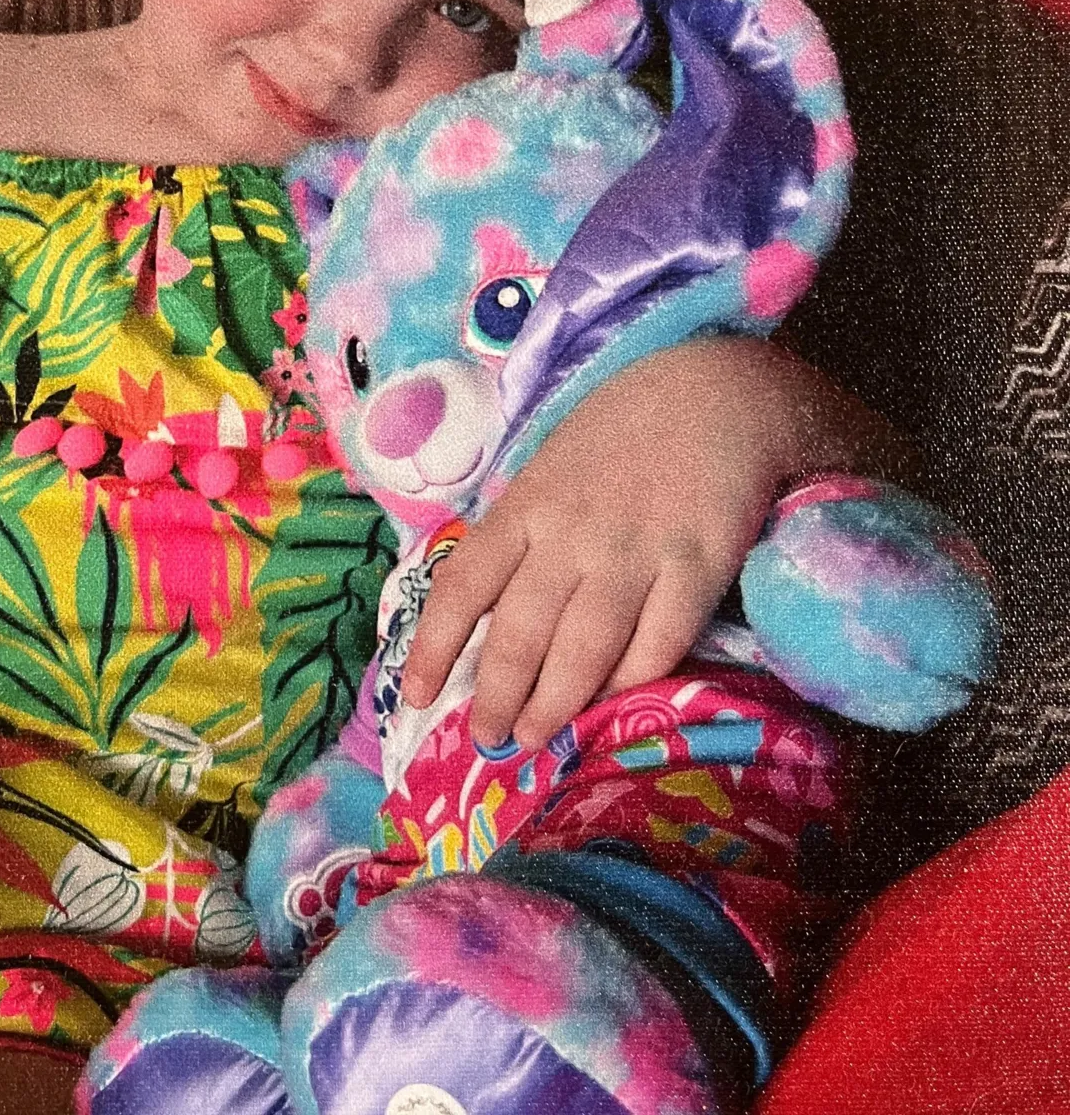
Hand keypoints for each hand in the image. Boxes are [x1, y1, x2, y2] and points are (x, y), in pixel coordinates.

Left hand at [399, 336, 911, 750]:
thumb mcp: (550, 467)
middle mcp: (571, 534)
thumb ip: (520, 531)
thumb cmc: (623, 430)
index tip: (412, 695)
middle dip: (496, 696)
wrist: (718, 392)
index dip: (432, 649)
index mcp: (525, 506)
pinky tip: (612, 703)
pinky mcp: (697, 567)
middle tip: (489, 737)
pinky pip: (657, 643)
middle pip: (519, 634)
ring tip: (535, 737)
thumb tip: (481, 605)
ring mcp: (634, 553)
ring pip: (582, 651)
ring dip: (553, 705)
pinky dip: (631, 682)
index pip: (461, 588)